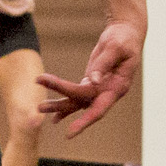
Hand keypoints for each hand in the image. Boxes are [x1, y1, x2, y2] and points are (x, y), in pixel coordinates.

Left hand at [37, 19, 142, 135]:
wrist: (126, 33)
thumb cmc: (124, 39)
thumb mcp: (116, 48)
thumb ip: (104, 64)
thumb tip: (93, 80)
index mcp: (118, 87)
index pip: (99, 108)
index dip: (84, 121)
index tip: (70, 132)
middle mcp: (108, 93)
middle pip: (82, 103)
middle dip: (61, 105)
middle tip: (40, 106)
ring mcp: (99, 89)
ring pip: (77, 102)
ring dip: (58, 106)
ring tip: (39, 107)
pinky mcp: (92, 84)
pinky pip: (76, 96)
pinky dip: (65, 102)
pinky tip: (54, 115)